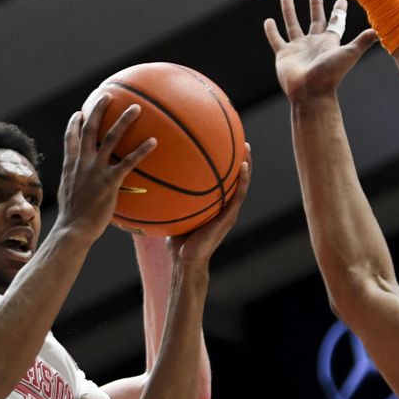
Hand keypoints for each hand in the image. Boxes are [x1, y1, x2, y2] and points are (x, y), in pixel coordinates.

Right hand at [56, 93, 155, 240]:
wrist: (74, 230)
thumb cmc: (74, 219)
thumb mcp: (70, 196)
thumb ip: (78, 185)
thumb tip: (85, 188)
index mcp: (71, 166)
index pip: (71, 139)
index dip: (74, 124)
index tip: (80, 113)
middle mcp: (82, 163)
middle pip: (89, 129)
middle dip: (98, 110)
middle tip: (108, 95)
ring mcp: (95, 171)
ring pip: (110, 138)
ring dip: (123, 121)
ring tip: (136, 108)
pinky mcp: (109, 182)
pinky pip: (128, 162)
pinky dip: (141, 150)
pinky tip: (154, 142)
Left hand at [167, 144, 250, 265]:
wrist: (185, 260)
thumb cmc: (177, 240)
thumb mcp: (173, 212)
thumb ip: (169, 198)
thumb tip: (152, 180)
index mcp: (213, 205)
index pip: (220, 181)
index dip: (222, 164)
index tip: (220, 145)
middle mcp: (223, 206)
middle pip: (233, 178)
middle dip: (237, 159)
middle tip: (238, 138)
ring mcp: (229, 212)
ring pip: (241, 184)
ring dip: (246, 165)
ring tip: (246, 146)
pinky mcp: (229, 217)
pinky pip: (239, 196)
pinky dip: (243, 180)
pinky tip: (243, 166)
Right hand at [265, 0, 376, 98]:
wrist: (310, 93)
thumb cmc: (330, 75)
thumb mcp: (349, 53)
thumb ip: (363, 41)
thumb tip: (381, 29)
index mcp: (329, 41)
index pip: (334, 21)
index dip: (338, 10)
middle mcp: (313, 42)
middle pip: (314, 18)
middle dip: (315, 3)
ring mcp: (298, 48)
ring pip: (292, 24)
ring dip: (289, 11)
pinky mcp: (284, 54)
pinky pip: (276, 39)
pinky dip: (271, 31)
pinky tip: (268, 20)